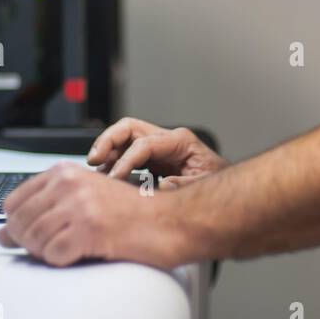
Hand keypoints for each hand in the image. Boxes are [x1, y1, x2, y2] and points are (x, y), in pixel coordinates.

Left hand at [0, 162, 187, 267]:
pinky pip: (54, 255)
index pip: (14, 201)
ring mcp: (79, 206)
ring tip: (66, 251)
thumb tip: (5, 234)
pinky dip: (61, 261)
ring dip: (45, 253)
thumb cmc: (132, 212)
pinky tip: (76, 255)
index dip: (16, 224)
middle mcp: (69, 185)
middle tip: (49, 248)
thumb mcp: (86, 199)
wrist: (169, 221)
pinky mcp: (89, 230)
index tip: (26, 235)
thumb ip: (46, 210)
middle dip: (28, 242)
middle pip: (20, 222)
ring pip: (34, 240)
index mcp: (65, 173)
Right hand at [87, 117, 227, 189]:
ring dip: (106, 150)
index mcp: (180, 141)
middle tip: (93, 159)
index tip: (114, 178)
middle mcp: (167, 140)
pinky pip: (127, 153)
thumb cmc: (218, 182)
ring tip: (94, 168)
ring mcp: (159, 148)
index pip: (144, 144)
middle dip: (108, 141)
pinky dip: (113, 161)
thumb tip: (164, 186)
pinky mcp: (153, 160)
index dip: (126, 160)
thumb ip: (185, 184)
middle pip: (129, 128)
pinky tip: (105, 176)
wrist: (226, 189)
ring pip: (124, 138)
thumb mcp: (206, 184)